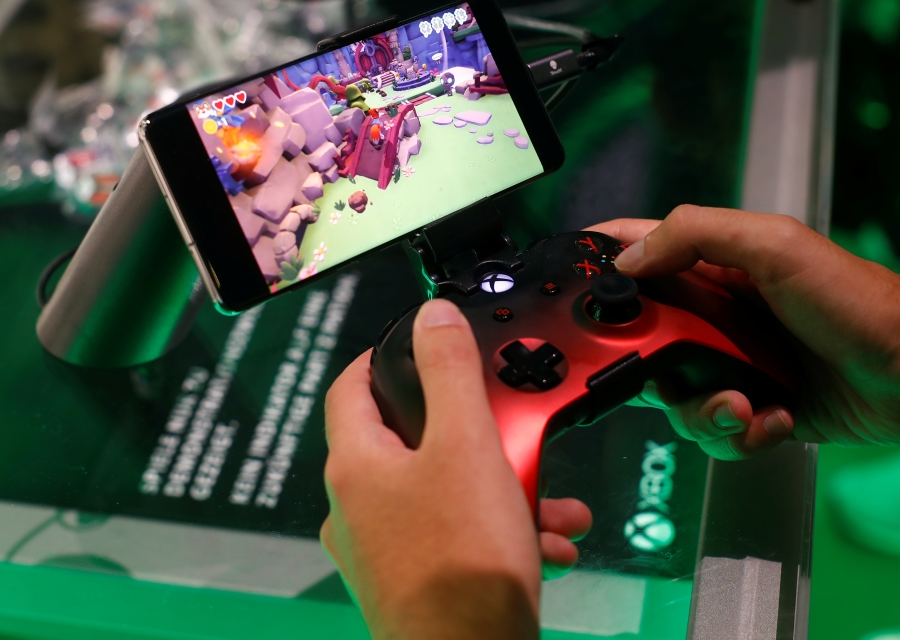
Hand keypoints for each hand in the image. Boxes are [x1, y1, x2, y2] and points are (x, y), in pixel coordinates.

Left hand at [321, 299, 591, 639]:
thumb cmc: (460, 567)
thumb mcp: (467, 445)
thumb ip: (450, 372)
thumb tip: (431, 317)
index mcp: (357, 466)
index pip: (350, 387)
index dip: (381, 358)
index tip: (412, 346)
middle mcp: (358, 508)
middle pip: (413, 441)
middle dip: (478, 435)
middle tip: (509, 432)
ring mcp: (383, 549)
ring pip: (445, 492)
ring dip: (501, 487)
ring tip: (549, 501)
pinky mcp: (413, 582)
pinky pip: (458, 536)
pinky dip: (500, 529)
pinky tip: (545, 542)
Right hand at [590, 205, 899, 458]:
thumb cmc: (855, 298)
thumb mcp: (773, 245)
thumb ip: (696, 236)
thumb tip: (628, 260)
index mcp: (713, 267)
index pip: (638, 253)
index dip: (599, 266)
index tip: (573, 290)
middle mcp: (716, 316)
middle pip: (643, 343)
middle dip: (652, 369)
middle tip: (678, 372)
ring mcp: (734, 364)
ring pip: (676, 399)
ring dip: (705, 412)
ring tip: (744, 407)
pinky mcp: (756, 407)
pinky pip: (718, 433)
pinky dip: (742, 434)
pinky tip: (774, 419)